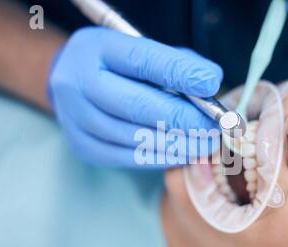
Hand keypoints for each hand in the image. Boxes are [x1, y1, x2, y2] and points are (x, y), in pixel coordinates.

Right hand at [48, 27, 222, 167]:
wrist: (74, 84)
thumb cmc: (119, 67)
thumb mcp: (143, 51)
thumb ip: (176, 63)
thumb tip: (210, 83)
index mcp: (96, 48)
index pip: (141, 60)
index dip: (179, 73)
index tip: (211, 85)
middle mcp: (78, 81)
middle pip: (136, 105)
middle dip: (182, 119)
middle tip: (213, 127)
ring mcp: (75, 116)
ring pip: (133, 137)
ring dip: (175, 144)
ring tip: (204, 144)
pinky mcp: (82, 145)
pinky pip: (125, 158)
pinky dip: (158, 158)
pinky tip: (181, 154)